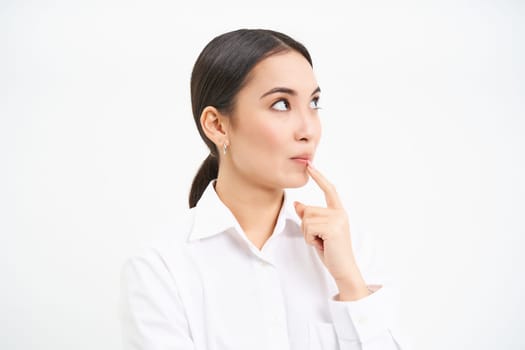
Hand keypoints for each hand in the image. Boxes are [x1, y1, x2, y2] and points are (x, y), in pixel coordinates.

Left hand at [294, 162, 369, 299]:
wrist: (343, 269)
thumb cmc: (331, 251)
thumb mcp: (318, 232)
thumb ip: (310, 217)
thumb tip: (297, 204)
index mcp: (339, 212)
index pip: (329, 190)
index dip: (319, 177)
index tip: (310, 166)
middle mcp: (340, 213)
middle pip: (309, 210)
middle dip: (307, 226)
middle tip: (319, 239)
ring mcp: (337, 220)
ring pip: (306, 219)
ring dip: (308, 234)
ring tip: (321, 242)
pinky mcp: (332, 228)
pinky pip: (308, 228)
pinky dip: (310, 239)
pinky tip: (321, 245)